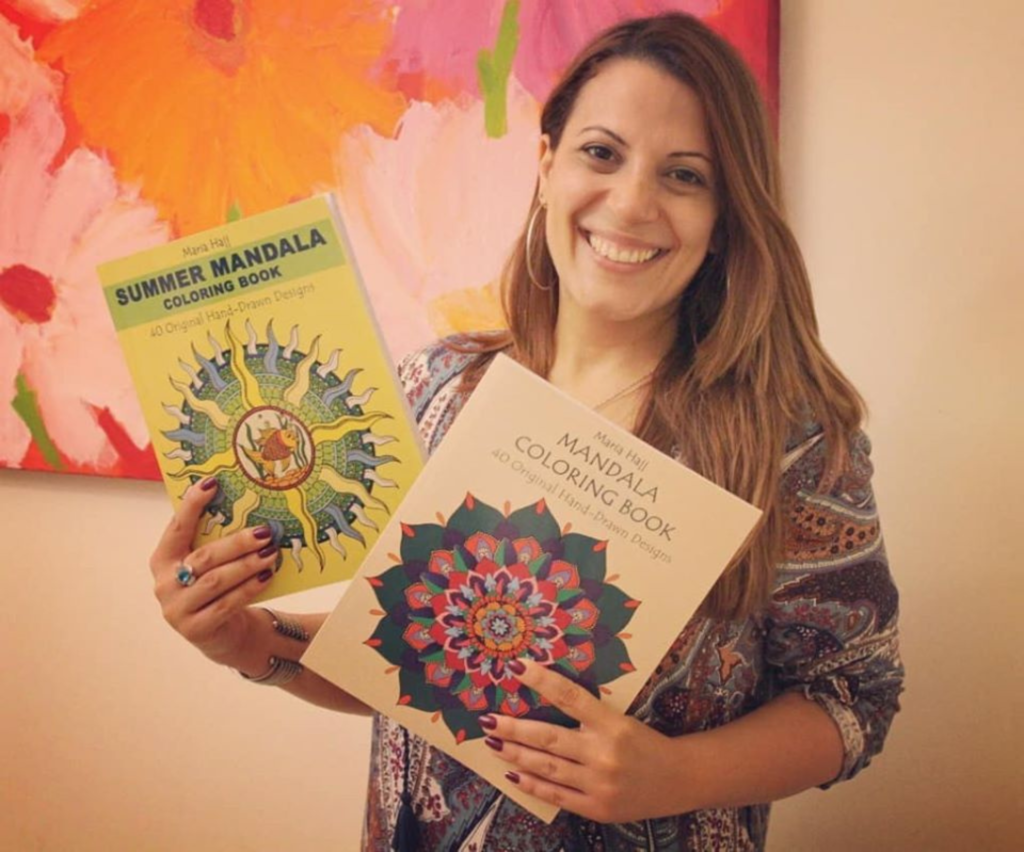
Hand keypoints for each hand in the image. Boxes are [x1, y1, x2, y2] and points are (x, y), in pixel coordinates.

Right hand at [150, 477, 279, 665]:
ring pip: (216, 581)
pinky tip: (267, 576)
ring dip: (247, 565)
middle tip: (264, 532)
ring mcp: (176, 610)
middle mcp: (164, 584)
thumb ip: (214, 539)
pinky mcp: (195, 629)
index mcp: (163, 559)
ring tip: (271, 553)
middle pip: (204, 557)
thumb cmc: (216, 587)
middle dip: (237, 543)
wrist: (222, 633)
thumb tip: (244, 502)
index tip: (211, 483)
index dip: (191, 505)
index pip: (176, 528)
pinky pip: (227, 603)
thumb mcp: (210, 563)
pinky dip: (249, 588)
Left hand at [480, 660, 687, 822]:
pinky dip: (532, 785)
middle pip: (549, 737)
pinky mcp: (596, 808)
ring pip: (547, 767)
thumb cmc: (646, 742)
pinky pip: (556, 796)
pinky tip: (512, 774)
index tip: (518, 667)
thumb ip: (588, 713)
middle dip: (514, 728)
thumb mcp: (622, 719)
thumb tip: (546, 696)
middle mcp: (603, 753)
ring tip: (493, 742)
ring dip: (516, 754)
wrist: (679, 779)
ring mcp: (598, 784)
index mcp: (612, 723)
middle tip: (487, 719)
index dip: (542, 680)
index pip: (570, 696)